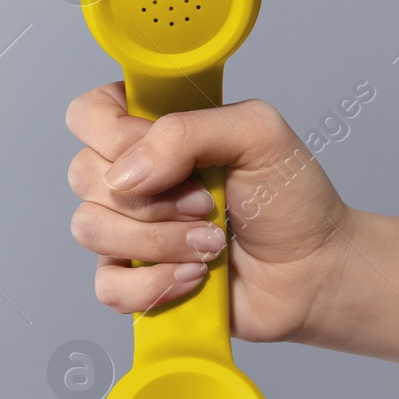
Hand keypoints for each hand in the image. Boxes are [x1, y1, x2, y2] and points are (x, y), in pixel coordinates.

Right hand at [66, 84, 355, 343]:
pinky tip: (193, 276)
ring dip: (158, 242)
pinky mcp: (132, 279)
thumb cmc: (291, 198)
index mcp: (152, 130)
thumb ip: (188, 130)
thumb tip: (126, 175)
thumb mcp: (257, 133)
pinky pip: (107, 285)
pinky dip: (154, 284)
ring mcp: (126, 230)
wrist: (314, 270)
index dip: (115, 135)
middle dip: (154, 198)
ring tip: (209, 245)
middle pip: (83, 175)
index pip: (88, 114)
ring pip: (90, 228)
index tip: (165, 152)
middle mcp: (131, 177)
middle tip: (208, 204)